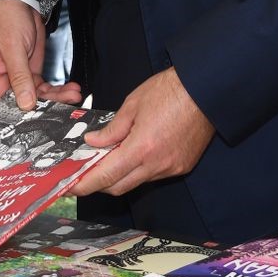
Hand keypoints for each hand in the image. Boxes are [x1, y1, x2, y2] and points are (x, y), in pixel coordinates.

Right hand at [0, 0, 82, 118]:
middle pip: (16, 112)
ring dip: (56, 101)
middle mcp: (2, 86)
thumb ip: (19, 77)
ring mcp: (18, 82)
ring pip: (36, 102)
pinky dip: (60, 91)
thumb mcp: (12, 49)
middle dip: (38, 115)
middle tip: (58, 116)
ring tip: (72, 96)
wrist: (21, 3)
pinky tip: (72, 89)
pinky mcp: (33, 76)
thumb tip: (25, 104)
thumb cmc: (6, 21)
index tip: (13, 142)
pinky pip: (46, 90)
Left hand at [73, 68, 215, 198]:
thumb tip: (93, 142)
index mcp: (141, 148)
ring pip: (137, 181)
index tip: (71, 187)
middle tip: (85, 173)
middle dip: (99, 184)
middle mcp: (156, 165)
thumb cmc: (171, 90)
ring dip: (121, 175)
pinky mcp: (183, 166)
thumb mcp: (133, 104)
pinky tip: (136, 152)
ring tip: (110, 157)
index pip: (105, 177)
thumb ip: (112, 128)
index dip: (85, 185)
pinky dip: (140, 168)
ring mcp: (171, 168)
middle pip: (119, 186)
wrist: (206, 90)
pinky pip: (154, 174)